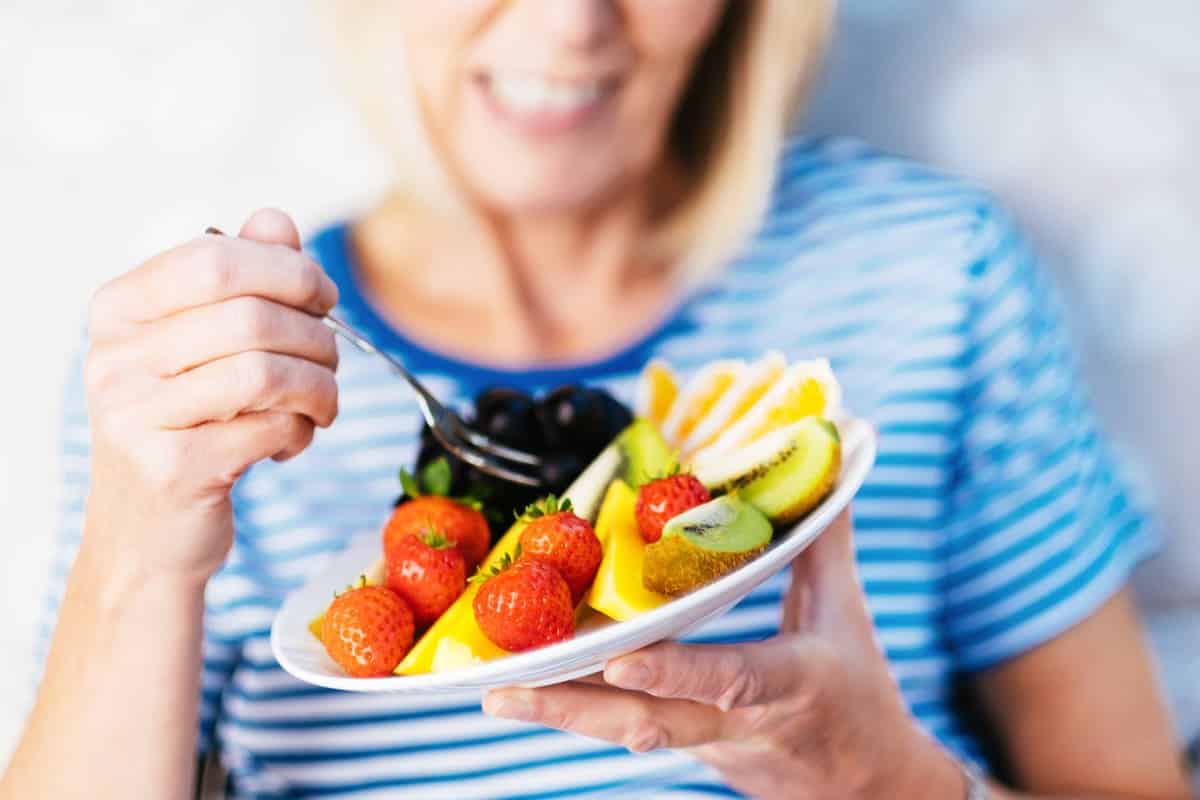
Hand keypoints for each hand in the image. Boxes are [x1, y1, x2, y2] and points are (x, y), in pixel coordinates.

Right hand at [83, 209, 338, 583]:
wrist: (147, 535)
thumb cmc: (185, 426)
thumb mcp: (202, 347)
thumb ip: (240, 279)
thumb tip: (276, 219)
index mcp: (118, 310)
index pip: (217, 259)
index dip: (289, 270)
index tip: (322, 298)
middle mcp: (114, 358)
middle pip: (251, 316)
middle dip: (316, 338)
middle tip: (330, 363)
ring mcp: (136, 416)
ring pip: (267, 373)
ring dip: (319, 389)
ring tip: (320, 406)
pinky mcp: (172, 469)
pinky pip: (271, 428)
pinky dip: (299, 432)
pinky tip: (289, 442)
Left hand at [483, 511, 961, 798]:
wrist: (864, 789)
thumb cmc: (857, 693)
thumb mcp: (846, 614)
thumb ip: (824, 543)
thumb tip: (827, 475)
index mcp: (786, 686)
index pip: (730, 678)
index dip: (676, 671)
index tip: (621, 658)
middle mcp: (734, 724)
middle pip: (648, 722)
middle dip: (575, 708)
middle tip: (504, 690)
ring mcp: (703, 744)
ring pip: (623, 733)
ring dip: (559, 714)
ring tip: (496, 692)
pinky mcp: (684, 748)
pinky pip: (623, 728)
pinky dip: (577, 709)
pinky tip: (528, 691)